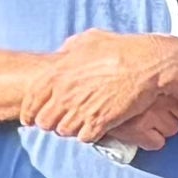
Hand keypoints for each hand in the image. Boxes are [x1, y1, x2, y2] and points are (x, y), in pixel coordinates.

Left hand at [22, 27, 177, 151]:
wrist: (148, 64)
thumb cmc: (121, 49)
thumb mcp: (90, 39)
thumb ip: (70, 48)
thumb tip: (64, 52)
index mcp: (58, 73)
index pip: (31, 100)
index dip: (30, 113)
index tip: (32, 119)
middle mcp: (66, 93)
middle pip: (45, 121)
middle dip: (51, 123)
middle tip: (61, 120)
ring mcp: (81, 109)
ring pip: (63, 131)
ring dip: (71, 129)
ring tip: (81, 122)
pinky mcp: (100, 122)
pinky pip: (84, 138)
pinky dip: (88, 135)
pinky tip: (96, 126)